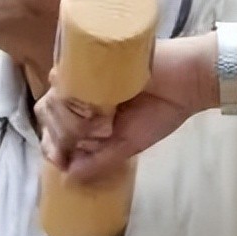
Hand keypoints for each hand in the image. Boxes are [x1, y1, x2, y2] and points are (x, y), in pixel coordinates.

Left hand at [36, 35, 215, 181]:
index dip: (50, 144)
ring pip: (54, 98)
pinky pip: (67, 76)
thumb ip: (99, 162)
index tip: (61, 159)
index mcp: (87, 110)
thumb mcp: (129, 144)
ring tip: (105, 124)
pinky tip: (94, 109)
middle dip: (64, 134)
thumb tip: (67, 179)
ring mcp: (86, 72)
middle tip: (98, 137)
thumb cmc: (162, 111)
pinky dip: (74, 97)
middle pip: (47, 112)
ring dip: (71, 120)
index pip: (52, 126)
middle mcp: (81, 90)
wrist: (189, 82)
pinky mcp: (94, 56)